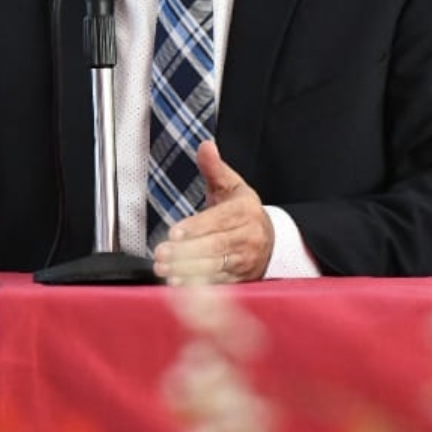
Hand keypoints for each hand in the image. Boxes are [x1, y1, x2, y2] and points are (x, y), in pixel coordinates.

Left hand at [151, 139, 274, 283]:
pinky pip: (219, 283)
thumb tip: (205, 146)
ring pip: (216, 267)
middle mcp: (248, 236)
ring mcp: (246, 259)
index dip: (196, 228)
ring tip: (164, 268)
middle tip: (162, 253)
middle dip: (186, 252)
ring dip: (187, 271)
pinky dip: (198, 286)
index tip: (173, 233)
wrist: (270, 239)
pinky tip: (178, 283)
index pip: (219, 220)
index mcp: (245, 210)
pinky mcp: (241, 277)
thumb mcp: (231, 185)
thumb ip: (214, 167)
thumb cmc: (242, 210)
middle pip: (216, 246)